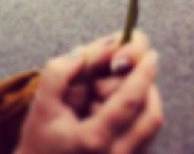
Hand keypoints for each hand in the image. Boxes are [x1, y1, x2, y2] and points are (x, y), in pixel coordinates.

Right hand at [15, 32, 162, 153]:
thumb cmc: (40, 140)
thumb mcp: (42, 104)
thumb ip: (59, 73)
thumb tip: (84, 53)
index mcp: (94, 139)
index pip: (130, 101)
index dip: (143, 75)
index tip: (152, 55)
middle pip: (151, 115)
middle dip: (146, 86)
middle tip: (126, 72)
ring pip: (152, 127)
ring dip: (145, 100)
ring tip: (118, 90)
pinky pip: (147, 138)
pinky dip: (141, 116)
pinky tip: (118, 108)